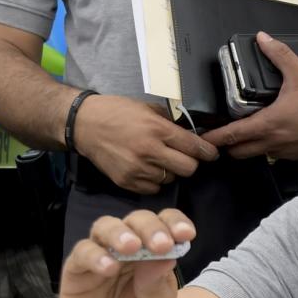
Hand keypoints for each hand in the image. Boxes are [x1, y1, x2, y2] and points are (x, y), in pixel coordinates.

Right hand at [58, 209, 196, 297]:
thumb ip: (158, 290)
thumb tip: (165, 258)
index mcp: (153, 256)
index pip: (164, 227)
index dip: (174, 223)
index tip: (187, 234)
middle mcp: (126, 250)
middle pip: (135, 222)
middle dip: (149, 228)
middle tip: (161, 244)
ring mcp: (100, 258)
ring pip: (105, 227)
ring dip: (119, 233)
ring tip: (131, 247)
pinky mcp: (76, 272)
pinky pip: (82, 253)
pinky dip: (95, 256)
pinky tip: (108, 268)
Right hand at [71, 93, 216, 194]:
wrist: (85, 125)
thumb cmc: (116, 112)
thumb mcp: (146, 109)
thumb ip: (169, 122)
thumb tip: (191, 133)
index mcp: (157, 129)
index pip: (194, 147)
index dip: (207, 151)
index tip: (212, 153)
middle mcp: (150, 151)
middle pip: (188, 169)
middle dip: (190, 163)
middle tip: (183, 156)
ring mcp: (138, 169)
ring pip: (171, 180)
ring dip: (169, 171)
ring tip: (156, 159)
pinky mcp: (127, 182)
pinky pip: (153, 188)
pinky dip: (154, 180)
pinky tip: (145, 168)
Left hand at [202, 34, 297, 160]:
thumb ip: (279, 54)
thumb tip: (262, 38)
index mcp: (270, 123)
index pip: (233, 135)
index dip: (215, 138)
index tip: (203, 138)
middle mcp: (274, 142)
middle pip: (239, 152)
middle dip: (228, 145)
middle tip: (222, 134)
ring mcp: (284, 152)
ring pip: (255, 154)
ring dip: (246, 147)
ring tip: (243, 132)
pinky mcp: (295, 155)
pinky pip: (272, 154)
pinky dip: (265, 146)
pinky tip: (269, 132)